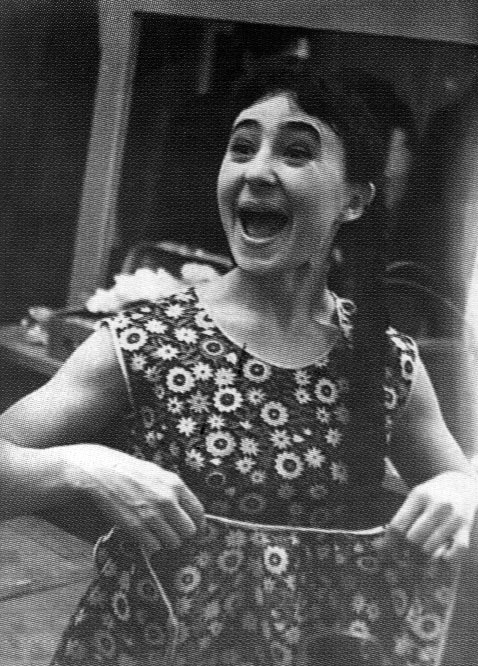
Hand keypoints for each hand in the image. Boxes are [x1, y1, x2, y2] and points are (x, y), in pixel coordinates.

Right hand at [59, 443, 204, 553]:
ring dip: (166, 541)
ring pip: (173, 542)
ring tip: (156, 534)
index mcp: (175, 485)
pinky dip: (151, 545)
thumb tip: (187, 510)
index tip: (195, 530)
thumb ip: (174, 490)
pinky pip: (154, 547)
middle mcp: (167, 500)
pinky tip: (144, 536)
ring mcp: (152, 515)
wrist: (102, 472)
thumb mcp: (158, 473)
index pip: (198, 512)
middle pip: (188, 531)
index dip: (198, 525)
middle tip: (172, 532)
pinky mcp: (136, 527)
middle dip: (182, 534)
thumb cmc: (130, 471)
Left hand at [388, 470, 477, 558]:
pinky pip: (456, 550)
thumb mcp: (416, 496)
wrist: (461, 484)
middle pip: (413, 538)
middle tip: (404, 556)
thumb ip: (403, 516)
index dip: (390, 543)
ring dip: (423, 557)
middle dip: (406, 550)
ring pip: (431, 547)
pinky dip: (447, 557)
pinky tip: (441, 555)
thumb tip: (385, 545)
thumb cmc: (432, 494)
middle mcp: (438, 505)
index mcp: (419, 496)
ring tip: (419, 557)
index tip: (387, 552)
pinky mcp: (466, 527)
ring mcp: (453, 517)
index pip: (398, 525)